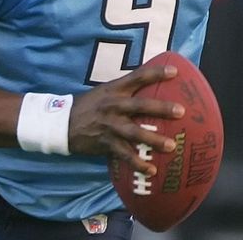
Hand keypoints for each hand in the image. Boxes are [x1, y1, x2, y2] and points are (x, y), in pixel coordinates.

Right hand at [67, 63, 184, 175]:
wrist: (62, 123)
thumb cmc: (87, 107)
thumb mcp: (103, 93)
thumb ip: (123, 92)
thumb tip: (148, 89)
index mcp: (113, 90)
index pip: (136, 77)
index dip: (155, 73)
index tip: (175, 72)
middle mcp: (113, 105)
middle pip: (140, 105)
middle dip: (160, 108)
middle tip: (180, 111)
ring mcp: (110, 125)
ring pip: (135, 132)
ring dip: (153, 139)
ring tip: (171, 146)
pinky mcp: (106, 142)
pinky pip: (125, 154)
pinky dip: (138, 163)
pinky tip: (151, 170)